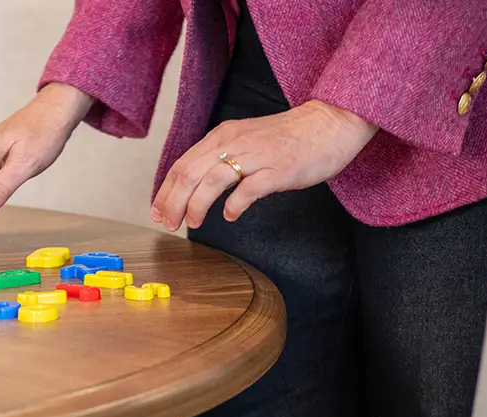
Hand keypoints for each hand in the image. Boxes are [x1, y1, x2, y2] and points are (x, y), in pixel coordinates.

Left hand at [150, 100, 378, 230]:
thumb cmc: (285, 138)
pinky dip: (233, 205)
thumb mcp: (243, 141)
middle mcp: (233, 142)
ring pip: (212, 180)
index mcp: (222, 136)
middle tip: (168, 223)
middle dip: (173, 202)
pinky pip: (248, 189)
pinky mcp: (277, 169)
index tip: (157, 212)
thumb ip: (219, 159)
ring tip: (193, 223)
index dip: (165, 191)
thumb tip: (194, 187)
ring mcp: (255, 155)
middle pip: (189, 173)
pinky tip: (230, 216)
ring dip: (196, 206)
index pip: (182, 165)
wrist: (328, 123)